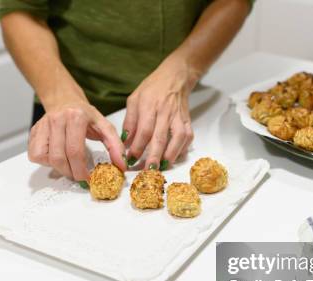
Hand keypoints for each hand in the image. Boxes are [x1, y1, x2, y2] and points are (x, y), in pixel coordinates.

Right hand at [29, 99, 125, 180]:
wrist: (65, 100)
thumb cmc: (85, 115)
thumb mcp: (104, 126)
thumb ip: (116, 145)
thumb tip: (122, 165)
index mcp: (75, 117)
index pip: (75, 151)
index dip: (82, 170)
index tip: (89, 179)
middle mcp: (56, 120)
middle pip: (59, 158)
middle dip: (71, 173)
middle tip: (80, 177)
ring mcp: (42, 125)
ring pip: (46, 158)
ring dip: (59, 169)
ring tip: (70, 167)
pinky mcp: (34, 132)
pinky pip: (35, 155)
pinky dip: (46, 162)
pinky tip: (57, 158)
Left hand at [122, 54, 199, 168]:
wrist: (176, 77)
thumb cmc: (152, 88)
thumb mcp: (134, 99)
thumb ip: (130, 121)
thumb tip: (125, 142)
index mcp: (149, 105)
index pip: (143, 130)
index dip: (137, 147)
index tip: (130, 160)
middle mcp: (165, 112)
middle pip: (160, 138)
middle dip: (154, 157)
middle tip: (148, 171)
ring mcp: (178, 117)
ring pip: (177, 139)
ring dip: (170, 156)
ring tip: (162, 168)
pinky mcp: (187, 121)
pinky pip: (187, 138)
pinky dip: (182, 150)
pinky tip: (174, 158)